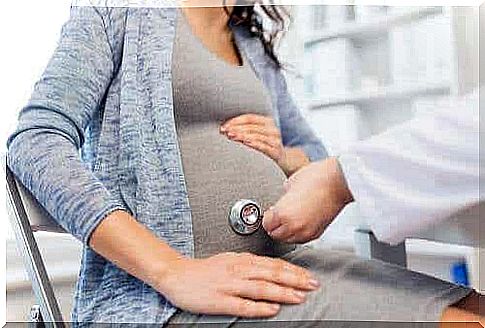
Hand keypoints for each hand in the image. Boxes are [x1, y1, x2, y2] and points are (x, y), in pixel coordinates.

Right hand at [158, 252, 319, 317]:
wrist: (178, 275)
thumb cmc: (205, 269)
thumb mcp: (230, 259)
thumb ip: (250, 263)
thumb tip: (270, 268)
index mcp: (242, 260)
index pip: (273, 264)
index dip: (293, 270)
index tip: (308, 276)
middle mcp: (238, 270)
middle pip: (271, 274)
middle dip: (294, 280)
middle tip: (312, 285)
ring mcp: (229, 285)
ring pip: (261, 288)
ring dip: (282, 292)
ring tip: (299, 297)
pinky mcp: (220, 301)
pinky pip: (243, 305)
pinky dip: (259, 307)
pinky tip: (272, 309)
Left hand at [220, 114, 308, 174]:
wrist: (284, 160)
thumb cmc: (265, 147)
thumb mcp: (258, 135)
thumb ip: (245, 130)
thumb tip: (223, 129)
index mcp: (267, 122)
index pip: (249, 118)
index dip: (235, 121)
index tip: (223, 127)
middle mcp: (273, 130)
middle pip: (251, 126)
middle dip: (236, 129)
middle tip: (224, 132)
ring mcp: (275, 141)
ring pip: (256, 135)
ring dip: (242, 136)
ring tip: (231, 137)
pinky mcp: (276, 152)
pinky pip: (264, 147)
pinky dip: (254, 144)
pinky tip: (245, 143)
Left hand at [263, 157, 352, 243]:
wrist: (338, 182)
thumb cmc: (316, 178)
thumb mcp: (290, 183)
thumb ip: (282, 197)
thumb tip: (280, 202)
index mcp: (283, 214)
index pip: (266, 224)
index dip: (267, 217)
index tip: (269, 212)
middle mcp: (293, 226)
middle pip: (275, 235)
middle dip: (274, 226)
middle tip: (277, 216)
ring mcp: (306, 232)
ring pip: (288, 240)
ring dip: (285, 232)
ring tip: (289, 219)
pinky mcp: (317, 233)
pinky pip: (301, 239)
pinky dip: (297, 233)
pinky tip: (299, 222)